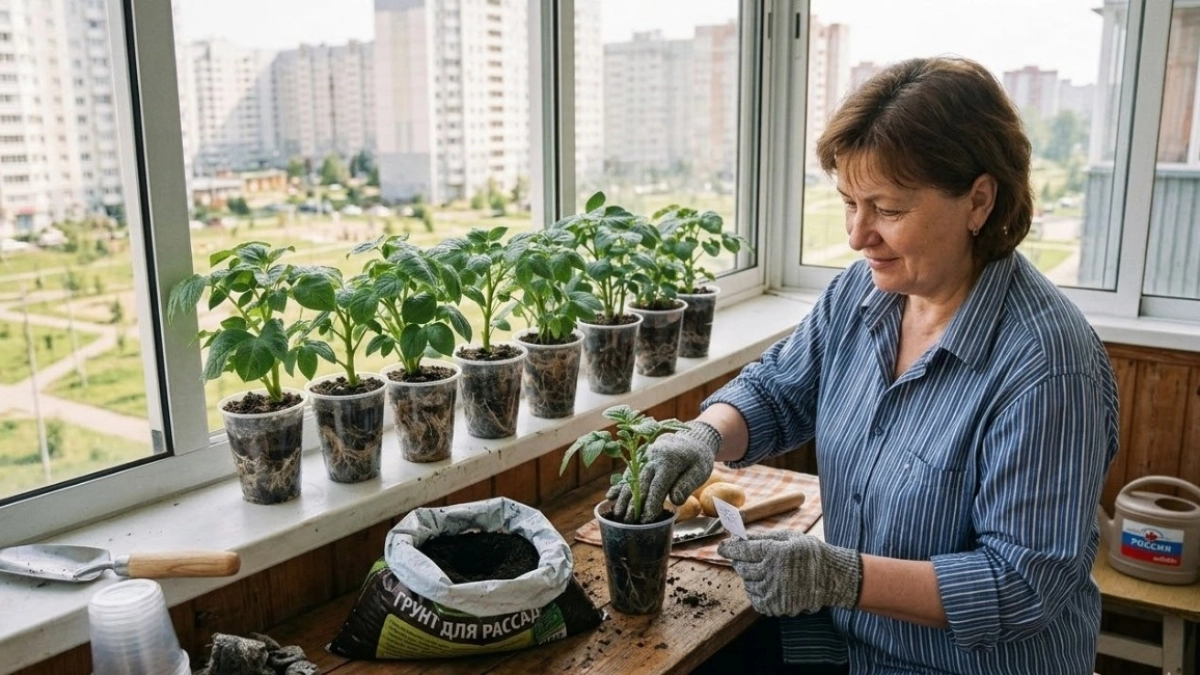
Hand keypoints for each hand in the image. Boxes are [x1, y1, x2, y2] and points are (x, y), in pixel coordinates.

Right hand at [605, 421, 721, 523]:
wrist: (689, 438)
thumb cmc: (696, 458)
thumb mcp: (699, 470)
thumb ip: (687, 485)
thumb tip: (676, 501)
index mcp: (668, 461)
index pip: (657, 486)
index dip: (651, 503)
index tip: (647, 519)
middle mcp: (652, 458)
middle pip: (640, 484)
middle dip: (634, 504)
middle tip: (629, 522)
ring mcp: (643, 458)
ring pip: (631, 480)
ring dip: (623, 498)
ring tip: (618, 514)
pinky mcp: (639, 460)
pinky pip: (628, 474)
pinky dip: (619, 486)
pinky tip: (610, 496)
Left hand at [717, 531, 860, 615]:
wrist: (832, 577)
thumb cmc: (811, 553)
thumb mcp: (789, 537)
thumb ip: (763, 537)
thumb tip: (740, 536)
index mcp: (774, 552)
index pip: (742, 550)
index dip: (729, 548)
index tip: (722, 547)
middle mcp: (771, 572)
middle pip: (742, 567)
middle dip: (739, 561)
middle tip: (744, 557)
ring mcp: (774, 591)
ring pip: (747, 584)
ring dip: (749, 577)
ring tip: (763, 571)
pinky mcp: (778, 606)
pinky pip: (756, 600)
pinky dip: (756, 592)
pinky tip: (765, 585)